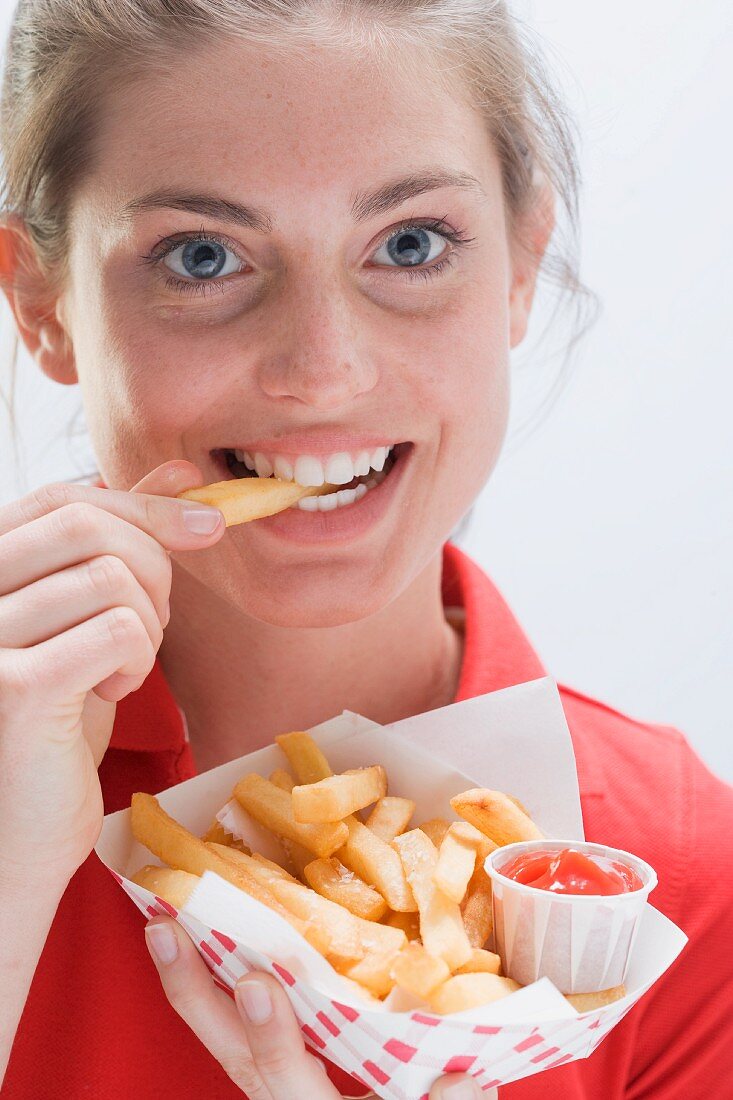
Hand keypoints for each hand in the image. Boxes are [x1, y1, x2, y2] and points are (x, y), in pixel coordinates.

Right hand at [0, 461, 224, 884]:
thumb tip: (180, 473)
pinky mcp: (11, 688)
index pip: (66, 498)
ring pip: (112, 576)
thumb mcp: (90, 619)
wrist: (18, 832)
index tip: (208, 524)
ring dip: (148, 625)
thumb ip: (123, 542)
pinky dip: (137, 661)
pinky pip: (116, 629)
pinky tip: (110, 693)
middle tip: (154, 624)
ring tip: (122, 669)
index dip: (145, 503)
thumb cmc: (56, 724)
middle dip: (155, 564)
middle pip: (89, 524)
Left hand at [145, 916, 496, 1098]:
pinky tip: (212, 942)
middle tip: (163, 931)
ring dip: (199, 982)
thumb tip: (460, 1080)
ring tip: (168, 922)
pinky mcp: (286, 1073)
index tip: (257, 985)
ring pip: (230, 1040)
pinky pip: (246, 1032)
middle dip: (195, 994)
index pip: (288, 1081)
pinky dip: (221, 987)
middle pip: (234, 1055)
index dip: (271, 1037)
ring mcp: (283, 1087)